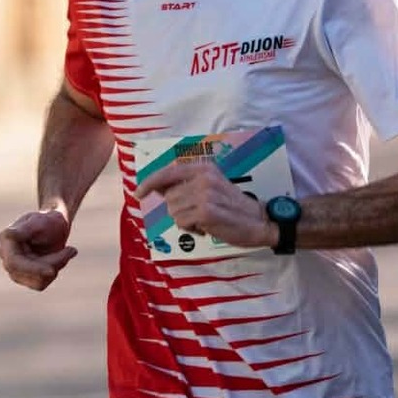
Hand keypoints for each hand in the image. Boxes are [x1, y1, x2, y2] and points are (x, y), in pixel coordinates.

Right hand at [0, 209, 77, 290]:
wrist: (54, 225)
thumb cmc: (47, 220)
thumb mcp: (39, 221)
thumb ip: (24, 230)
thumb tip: (7, 234)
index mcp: (6, 241)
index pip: (15, 263)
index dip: (33, 269)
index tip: (52, 271)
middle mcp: (7, 258)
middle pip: (30, 273)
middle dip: (54, 262)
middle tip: (72, 250)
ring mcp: (15, 270)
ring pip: (38, 280)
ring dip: (57, 266)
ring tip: (67, 250)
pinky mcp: (26, 278)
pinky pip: (42, 283)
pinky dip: (55, 270)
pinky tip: (60, 257)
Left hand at [136, 162, 274, 249]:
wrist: (258, 221)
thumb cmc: (233, 206)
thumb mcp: (211, 186)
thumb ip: (186, 184)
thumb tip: (157, 187)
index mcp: (204, 168)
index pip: (168, 172)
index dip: (150, 182)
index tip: (139, 192)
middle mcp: (203, 178)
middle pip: (169, 197)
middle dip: (178, 209)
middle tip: (198, 215)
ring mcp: (205, 195)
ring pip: (173, 211)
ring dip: (185, 220)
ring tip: (203, 220)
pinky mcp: (206, 212)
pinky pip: (182, 222)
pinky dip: (191, 229)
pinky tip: (206, 228)